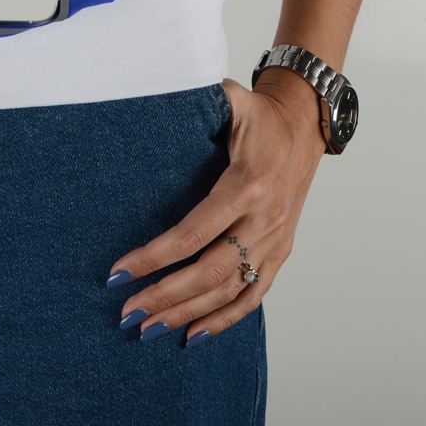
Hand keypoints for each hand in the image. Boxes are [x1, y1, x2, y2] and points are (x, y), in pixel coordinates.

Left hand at [106, 70, 326, 345]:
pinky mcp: (280, 252)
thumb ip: (205, 99)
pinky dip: (224, 320)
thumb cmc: (261, 116)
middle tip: (126, 314)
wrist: (306, 126)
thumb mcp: (234, 101)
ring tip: (148, 331)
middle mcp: (263, 221)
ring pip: (229, 291)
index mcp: (246, 187)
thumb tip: (161, 90)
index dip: (155, 257)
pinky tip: (193, 335)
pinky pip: (253, 295)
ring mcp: (274, 241)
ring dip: (187, 314)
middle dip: (165, 296)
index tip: (119, 271)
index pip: (193, 233)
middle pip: (210, 272)